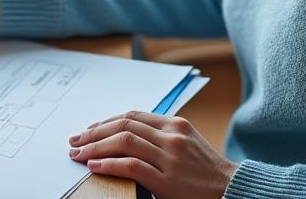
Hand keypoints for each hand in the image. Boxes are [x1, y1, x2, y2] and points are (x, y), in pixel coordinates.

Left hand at [68, 111, 237, 198]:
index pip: (132, 116)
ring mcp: (169, 157)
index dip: (105, 122)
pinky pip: (131, 166)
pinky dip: (109, 164)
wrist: (229, 188)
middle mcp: (171, 136)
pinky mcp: (167, 180)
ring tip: (78, 155)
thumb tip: (124, 136)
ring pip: (124, 142)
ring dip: (95, 147)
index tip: (88, 130)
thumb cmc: (204, 169)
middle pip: (124, 126)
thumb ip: (159, 135)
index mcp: (175, 124)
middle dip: (94, 133)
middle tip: (75, 141)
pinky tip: (95, 166)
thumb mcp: (185, 142)